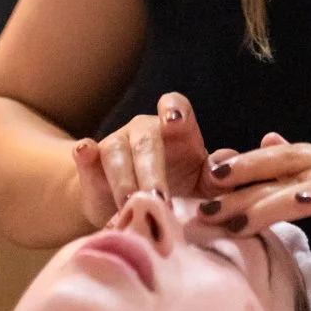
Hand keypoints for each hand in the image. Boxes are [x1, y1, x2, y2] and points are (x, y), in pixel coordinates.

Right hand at [72, 92, 234, 227]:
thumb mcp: (201, 186)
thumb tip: (226, 165)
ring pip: (117, 153)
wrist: (130, 204)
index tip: (175, 122)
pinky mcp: (91, 162)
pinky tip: (84, 152)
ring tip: (130, 204)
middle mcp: (145, 131)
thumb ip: (218, 178)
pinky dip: (85, 153)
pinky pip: (85, 153)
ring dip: (124, 180)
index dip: (174, 110)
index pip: (175, 106)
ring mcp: (116, 143)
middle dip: (152, 171)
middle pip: (147, 142)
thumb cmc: (177, 188)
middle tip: (160, 199)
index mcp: (177, 130)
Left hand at [196, 135, 310, 306]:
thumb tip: (269, 148)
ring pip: (303, 183)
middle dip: (240, 176)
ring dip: (260, 200)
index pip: (282, 158)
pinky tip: (288, 205)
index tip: (205, 179)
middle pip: (285, 162)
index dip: (243, 165)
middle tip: (202, 192)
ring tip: (227, 217)